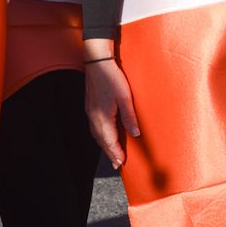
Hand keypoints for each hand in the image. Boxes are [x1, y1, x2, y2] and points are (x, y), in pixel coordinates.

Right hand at [84, 48, 138, 167]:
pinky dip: (99, 136)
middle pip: (101, 141)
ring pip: (96, 134)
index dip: (116, 153)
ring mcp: (90, 111)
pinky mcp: (89, 106)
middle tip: (117, 164)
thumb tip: (135, 134)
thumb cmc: (111, 77)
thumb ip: (129, 117)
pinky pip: (93, 127)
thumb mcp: (124, 97)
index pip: (109, 141)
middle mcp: (94, 117)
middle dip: (109, 153)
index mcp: (103, 117)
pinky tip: (103, 135)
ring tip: (111, 153)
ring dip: (104, 145)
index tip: (122, 163)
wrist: (97, 62)